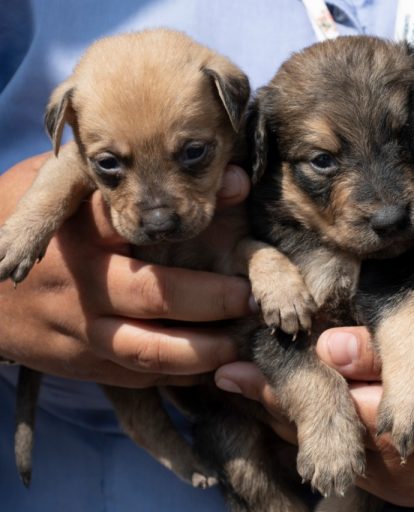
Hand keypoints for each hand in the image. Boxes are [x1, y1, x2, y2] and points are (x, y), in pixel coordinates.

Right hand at [0, 154, 252, 387]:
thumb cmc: (25, 225)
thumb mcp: (56, 187)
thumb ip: (121, 181)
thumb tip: (219, 173)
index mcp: (75, 230)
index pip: (132, 219)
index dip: (189, 208)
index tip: (238, 194)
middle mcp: (80, 281)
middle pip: (155, 294)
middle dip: (213, 298)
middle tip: (250, 296)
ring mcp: (78, 328)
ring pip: (148, 348)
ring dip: (202, 350)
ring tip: (238, 341)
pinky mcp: (80, 363)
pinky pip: (136, 374)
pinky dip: (177, 374)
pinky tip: (210, 364)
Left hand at [215, 327, 413, 506]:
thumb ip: (396, 352)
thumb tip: (327, 348)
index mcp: (406, 426)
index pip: (326, 405)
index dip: (277, 383)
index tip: (234, 365)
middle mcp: (394, 465)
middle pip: (317, 431)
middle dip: (272, 401)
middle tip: (228, 376)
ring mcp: (398, 485)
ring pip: (330, 448)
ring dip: (292, 418)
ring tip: (250, 390)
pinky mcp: (404, 491)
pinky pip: (348, 462)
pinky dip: (324, 434)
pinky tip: (303, 412)